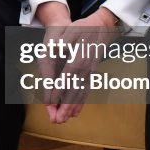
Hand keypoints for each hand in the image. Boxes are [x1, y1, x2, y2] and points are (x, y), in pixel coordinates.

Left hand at [41, 7, 120, 123]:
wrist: (99, 28)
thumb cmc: (82, 29)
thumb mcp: (72, 30)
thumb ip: (65, 40)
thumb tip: (57, 46)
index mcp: (79, 57)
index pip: (67, 76)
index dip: (59, 89)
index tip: (50, 102)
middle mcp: (86, 68)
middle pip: (75, 89)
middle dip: (66, 106)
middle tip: (57, 120)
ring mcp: (90, 73)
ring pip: (81, 93)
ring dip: (72, 108)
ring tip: (64, 120)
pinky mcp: (90, 75)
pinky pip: (85, 91)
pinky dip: (80, 103)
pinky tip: (75, 113)